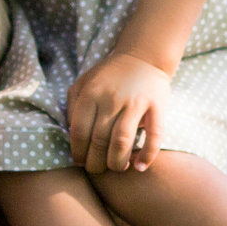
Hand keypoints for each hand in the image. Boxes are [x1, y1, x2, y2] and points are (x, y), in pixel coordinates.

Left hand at [65, 52, 172, 173]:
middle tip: (97, 169)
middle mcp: (112, 98)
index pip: (79, 131)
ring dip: (117, 162)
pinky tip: (139, 167)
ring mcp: (135, 102)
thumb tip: (69, 134)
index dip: (78, 152)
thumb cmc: (109, 75)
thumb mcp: (83, 82)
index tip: (80, 162)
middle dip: (95, 162)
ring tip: (116, 168)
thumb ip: (72, 105)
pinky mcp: (157, 106)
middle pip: (99, 140)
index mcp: (91, 93)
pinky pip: (154, 136)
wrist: (143, 57)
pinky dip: (147, 155)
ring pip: (122, 141)